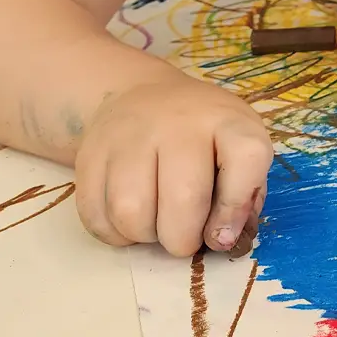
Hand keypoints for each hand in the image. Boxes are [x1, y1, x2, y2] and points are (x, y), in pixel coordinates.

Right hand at [74, 77, 273, 254]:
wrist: (144, 96)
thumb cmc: (204, 138)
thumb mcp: (239, 150)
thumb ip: (243, 196)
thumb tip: (222, 240)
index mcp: (227, 120)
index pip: (247, 157)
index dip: (237, 207)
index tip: (223, 236)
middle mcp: (178, 121)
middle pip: (183, 198)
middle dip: (184, 239)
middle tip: (184, 238)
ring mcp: (128, 134)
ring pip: (131, 212)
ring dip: (145, 236)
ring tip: (154, 225)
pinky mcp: (89, 153)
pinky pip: (95, 216)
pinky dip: (114, 233)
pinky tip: (128, 220)